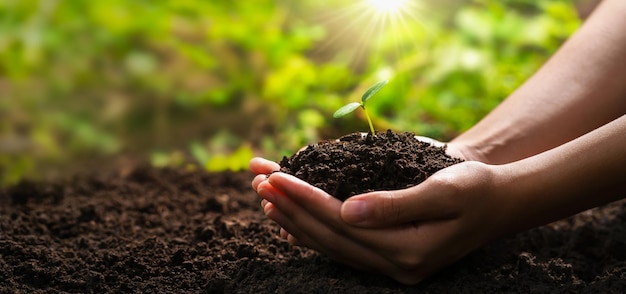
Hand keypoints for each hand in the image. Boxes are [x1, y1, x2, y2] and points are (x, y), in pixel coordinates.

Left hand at [250, 157, 511, 283]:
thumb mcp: (442, 190)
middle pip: (330, 237)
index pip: (341, 223)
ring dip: (297, 222)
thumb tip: (346, 209)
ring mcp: (394, 267)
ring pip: (332, 246)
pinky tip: (294, 221)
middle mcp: (397, 266)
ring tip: (266, 200)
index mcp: (408, 250)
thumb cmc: (477, 188)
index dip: (305, 198)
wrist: (502, 203)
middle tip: (260, 184)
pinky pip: (344, 248)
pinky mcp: (392, 258)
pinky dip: (316, 232)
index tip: (276, 176)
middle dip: (292, 209)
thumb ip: (394, 204)